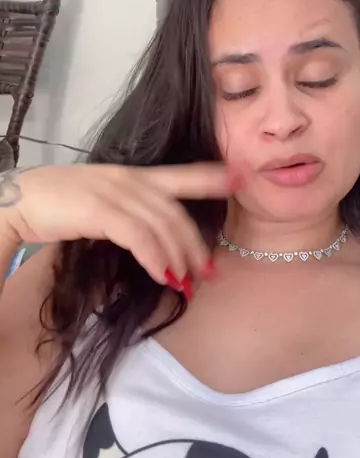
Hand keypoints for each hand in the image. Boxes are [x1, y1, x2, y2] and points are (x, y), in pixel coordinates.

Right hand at [0, 164, 236, 295]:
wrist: (21, 201)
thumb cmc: (61, 205)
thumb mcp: (103, 202)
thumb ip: (130, 214)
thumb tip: (153, 242)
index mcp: (134, 176)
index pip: (182, 174)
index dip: (212, 176)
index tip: (239, 178)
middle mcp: (130, 180)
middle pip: (176, 211)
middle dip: (195, 243)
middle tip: (209, 271)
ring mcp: (116, 192)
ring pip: (162, 225)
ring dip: (178, 257)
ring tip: (188, 283)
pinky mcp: (100, 209)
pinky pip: (138, 236)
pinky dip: (155, 257)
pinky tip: (163, 275)